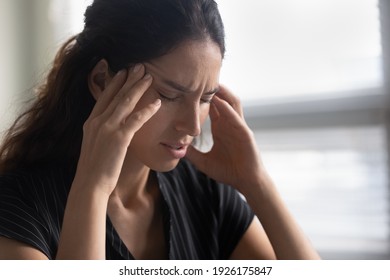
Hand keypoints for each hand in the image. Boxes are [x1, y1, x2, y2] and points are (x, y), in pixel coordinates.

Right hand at [74, 65, 160, 194]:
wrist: (89, 184)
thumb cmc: (94, 169)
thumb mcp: (94, 145)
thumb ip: (102, 133)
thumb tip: (113, 129)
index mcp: (91, 122)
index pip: (104, 97)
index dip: (115, 83)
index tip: (124, 72)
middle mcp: (97, 121)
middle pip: (116, 94)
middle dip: (129, 79)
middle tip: (140, 66)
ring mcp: (107, 128)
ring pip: (125, 102)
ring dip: (138, 87)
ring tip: (149, 76)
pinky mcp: (119, 138)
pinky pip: (136, 119)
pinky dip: (148, 110)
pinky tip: (158, 103)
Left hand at [186, 85, 263, 190]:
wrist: (245, 182)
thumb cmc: (228, 171)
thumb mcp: (204, 162)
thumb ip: (192, 154)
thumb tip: (177, 149)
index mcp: (221, 128)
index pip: (212, 107)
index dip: (201, 97)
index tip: (189, 87)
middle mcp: (230, 124)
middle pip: (222, 100)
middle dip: (212, 88)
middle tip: (199, 76)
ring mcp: (238, 127)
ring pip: (232, 103)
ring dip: (223, 93)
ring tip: (211, 82)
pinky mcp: (245, 134)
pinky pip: (236, 118)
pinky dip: (228, 109)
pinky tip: (219, 102)